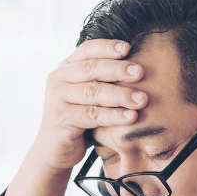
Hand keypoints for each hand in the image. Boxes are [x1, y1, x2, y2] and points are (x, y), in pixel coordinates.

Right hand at [0, 39, 147, 195]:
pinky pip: (92, 114)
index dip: (108, 47)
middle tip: (140, 72)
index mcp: (66, 67)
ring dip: (120, 94)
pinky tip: (130, 117)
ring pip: (93, 92)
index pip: (87, 49)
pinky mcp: (61, 118)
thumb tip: (139, 66)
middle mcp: (58, 78)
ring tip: (141, 99)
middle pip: (91, 68)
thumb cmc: (79, 117)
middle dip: (118, 69)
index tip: (128, 48)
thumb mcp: (88, 94)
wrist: (55, 148)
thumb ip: (103, 79)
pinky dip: (114, 115)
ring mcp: (57, 98)